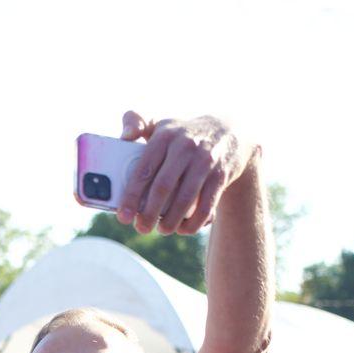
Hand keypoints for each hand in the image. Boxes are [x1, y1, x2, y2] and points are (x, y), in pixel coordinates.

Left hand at [116, 113, 257, 235]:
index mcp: (165, 136)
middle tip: (141, 228)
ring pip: (185, 198)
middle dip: (149, 213)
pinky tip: (184, 229)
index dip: (132, 196)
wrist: (230, 131)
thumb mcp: (161, 123)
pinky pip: (206, 205)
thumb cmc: (183, 134)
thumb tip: (124, 137)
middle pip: (163, 187)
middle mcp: (185, 147)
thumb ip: (137, 122)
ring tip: (162, 230)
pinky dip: (194, 222)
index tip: (124, 216)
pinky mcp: (221, 175)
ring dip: (171, 220)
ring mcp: (205, 161)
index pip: (144, 169)